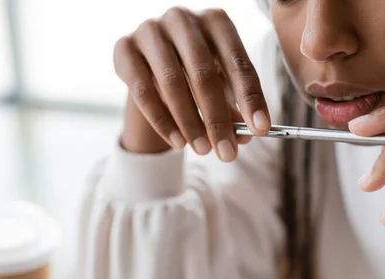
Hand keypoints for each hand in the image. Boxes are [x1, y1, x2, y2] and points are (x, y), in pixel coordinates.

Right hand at [114, 7, 270, 160]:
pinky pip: (142, 90)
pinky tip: (177, 142)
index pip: (238, 63)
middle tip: (227, 153)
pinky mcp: (124, 48)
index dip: (251, 99)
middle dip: (218, 119)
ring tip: (203, 150)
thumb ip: (233, 109)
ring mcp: (150, 30)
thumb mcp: (221, 88)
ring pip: (172, 82)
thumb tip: (244, 137)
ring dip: (190, 123)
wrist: (151, 65)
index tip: (261, 130)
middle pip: (204, 74)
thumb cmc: (196, 74)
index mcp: (217, 21)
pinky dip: (162, 120)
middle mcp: (183, 19)